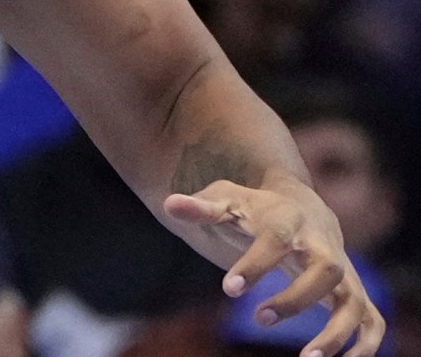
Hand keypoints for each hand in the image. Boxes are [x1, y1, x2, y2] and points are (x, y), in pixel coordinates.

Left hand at [164, 180, 385, 356]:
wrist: (303, 207)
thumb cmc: (255, 208)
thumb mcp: (225, 200)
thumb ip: (200, 207)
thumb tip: (170, 204)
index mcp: (288, 220)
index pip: (275, 239)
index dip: (255, 264)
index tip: (229, 289)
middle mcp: (322, 245)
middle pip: (326, 269)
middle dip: (297, 298)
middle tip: (259, 318)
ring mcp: (343, 271)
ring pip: (353, 301)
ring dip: (336, 332)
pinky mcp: (353, 293)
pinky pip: (371, 321)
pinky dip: (366, 345)